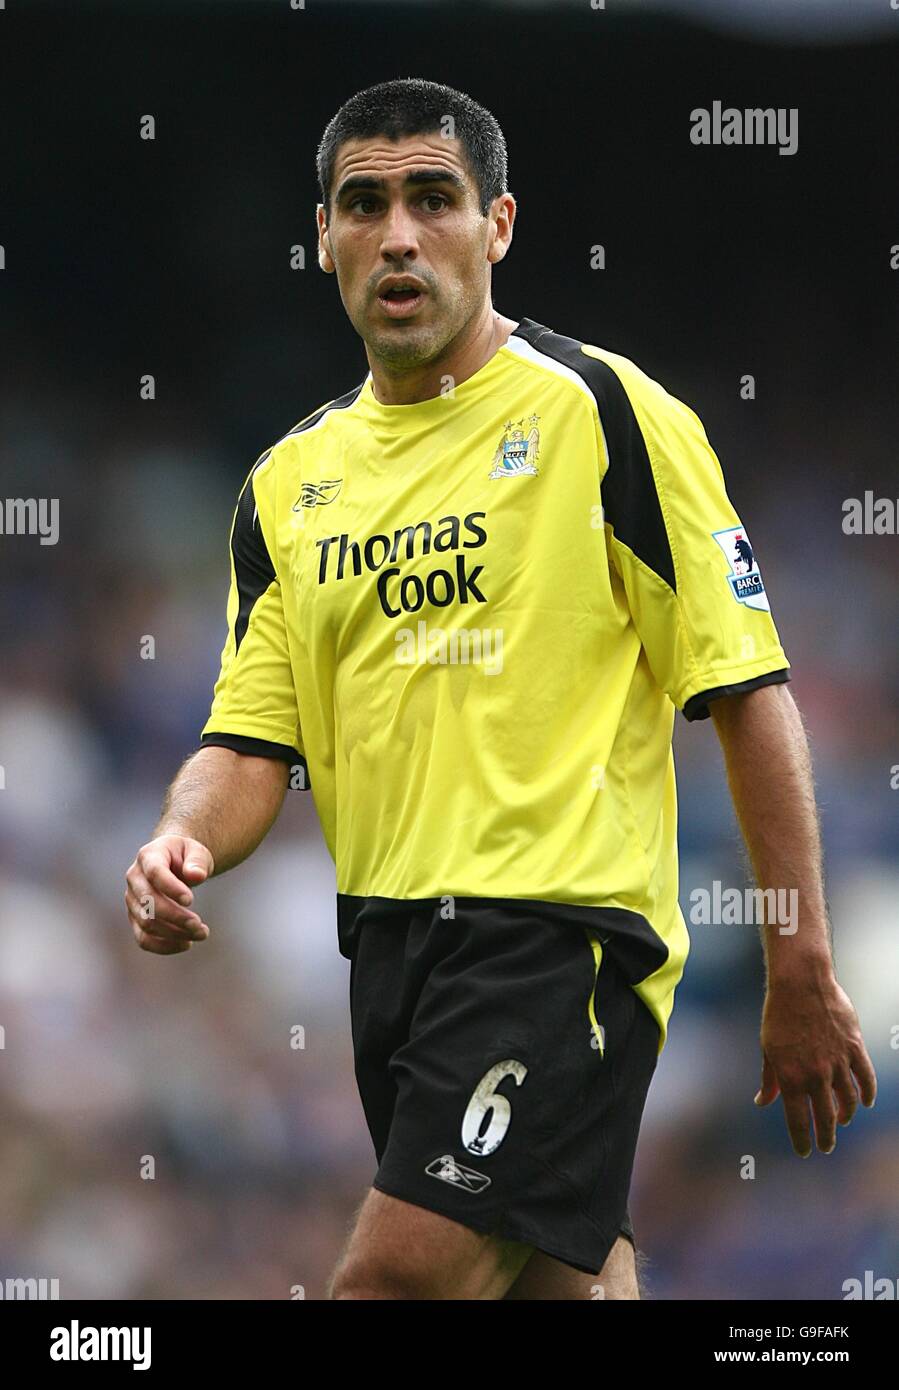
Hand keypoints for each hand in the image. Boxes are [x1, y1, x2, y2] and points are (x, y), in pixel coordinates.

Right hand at [125, 835, 213, 954]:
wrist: (174, 862)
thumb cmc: (186, 856)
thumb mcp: (196, 851)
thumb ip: (197, 861)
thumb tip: (197, 876)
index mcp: (148, 856)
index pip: (155, 873)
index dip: (171, 888)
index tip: (190, 901)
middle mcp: (134, 878)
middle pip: (148, 902)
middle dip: (175, 917)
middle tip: (200, 926)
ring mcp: (132, 900)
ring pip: (147, 923)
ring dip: (174, 934)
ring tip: (201, 934)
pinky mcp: (136, 918)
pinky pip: (143, 939)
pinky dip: (164, 946)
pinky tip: (186, 944)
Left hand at [755, 974, 876, 1155]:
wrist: (800, 984)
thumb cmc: (779, 1016)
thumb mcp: (768, 1049)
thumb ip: (769, 1080)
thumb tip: (762, 1102)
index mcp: (791, 1077)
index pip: (798, 1120)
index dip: (802, 1140)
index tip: (805, 1152)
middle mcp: (816, 1075)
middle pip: (825, 1118)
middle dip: (825, 1137)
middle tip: (825, 1147)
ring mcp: (837, 1062)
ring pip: (848, 1100)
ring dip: (845, 1115)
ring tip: (841, 1121)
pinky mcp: (854, 1048)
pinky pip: (865, 1078)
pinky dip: (867, 1093)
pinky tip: (865, 1102)